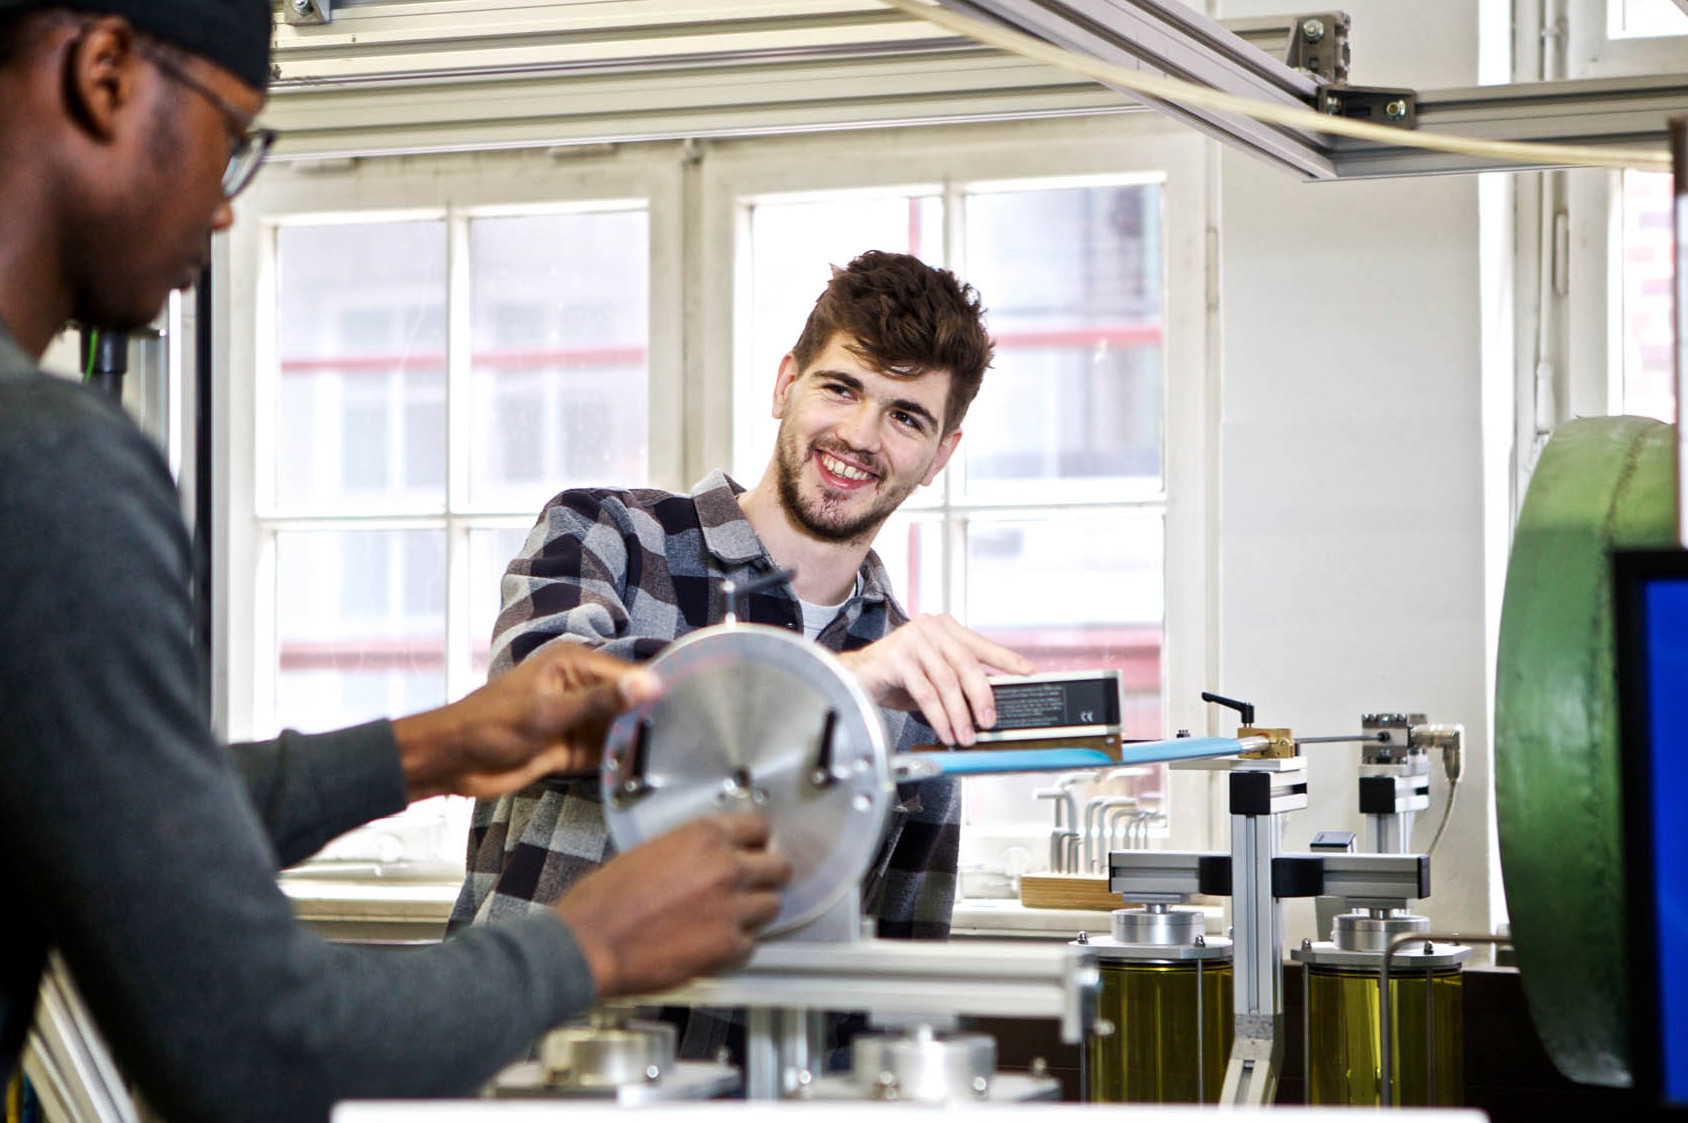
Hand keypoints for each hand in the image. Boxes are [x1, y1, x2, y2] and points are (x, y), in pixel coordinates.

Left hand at [391, 643, 659, 801]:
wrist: (450, 761)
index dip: (657, 691)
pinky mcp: (572, 747)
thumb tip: (647, 684)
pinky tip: (638, 772)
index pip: (628, 674)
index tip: (691, 709)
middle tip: (683, 741)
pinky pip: (606, 752)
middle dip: (650, 719)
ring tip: (666, 760)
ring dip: (636, 744)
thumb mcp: (548, 713)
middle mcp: (580, 686)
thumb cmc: (488, 726)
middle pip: (629, 702)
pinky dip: (619, 762)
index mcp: (574, 663)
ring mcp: (577, 718)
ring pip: (621, 729)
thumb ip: (600, 701)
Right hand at [554, 813, 791, 996]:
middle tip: (753, 885)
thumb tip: (704, 858)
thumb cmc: (604, 899)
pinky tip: (715, 943)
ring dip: (755, 912)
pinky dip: (738, 946)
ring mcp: (732, 908)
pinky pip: (752, 944)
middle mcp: (726, 867)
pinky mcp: (728, 945)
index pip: (759, 828)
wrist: (590, 942)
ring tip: (732, 918)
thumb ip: (688, 851)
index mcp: (704, 837)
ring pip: (772, 906)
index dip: (756, 841)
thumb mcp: (648, 851)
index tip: (754, 849)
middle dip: (767, 877)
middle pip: (778, 867)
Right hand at [837, 614, 1033, 745]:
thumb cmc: (895, 677)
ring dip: (959, 714)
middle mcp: (930, 628)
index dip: (1006, 659)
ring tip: (965, 735)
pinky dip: (939, 717)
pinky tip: (945, 731)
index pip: (980, 644)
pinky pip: (926, 692)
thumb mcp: (932, 675)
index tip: (1028, 672)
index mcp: (943, 627)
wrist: (854, 678)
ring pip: (947, 681)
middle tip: (989, 721)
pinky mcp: (897, 658)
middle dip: (982, 697)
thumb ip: (958, 679)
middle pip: (966, 663)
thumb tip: (989, 700)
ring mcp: (912, 640)